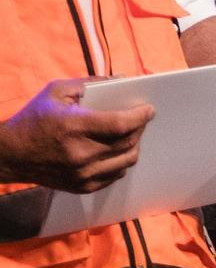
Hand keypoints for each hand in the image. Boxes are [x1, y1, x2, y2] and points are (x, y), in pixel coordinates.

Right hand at [0, 80, 150, 191]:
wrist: (9, 155)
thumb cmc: (33, 119)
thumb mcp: (57, 91)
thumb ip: (90, 83)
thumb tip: (122, 80)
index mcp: (74, 127)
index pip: (120, 124)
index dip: (140, 116)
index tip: (149, 109)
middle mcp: (80, 154)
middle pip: (127, 142)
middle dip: (140, 128)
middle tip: (141, 119)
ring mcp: (81, 174)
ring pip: (126, 161)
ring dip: (134, 145)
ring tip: (131, 134)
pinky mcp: (81, 187)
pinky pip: (115, 175)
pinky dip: (122, 162)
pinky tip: (118, 151)